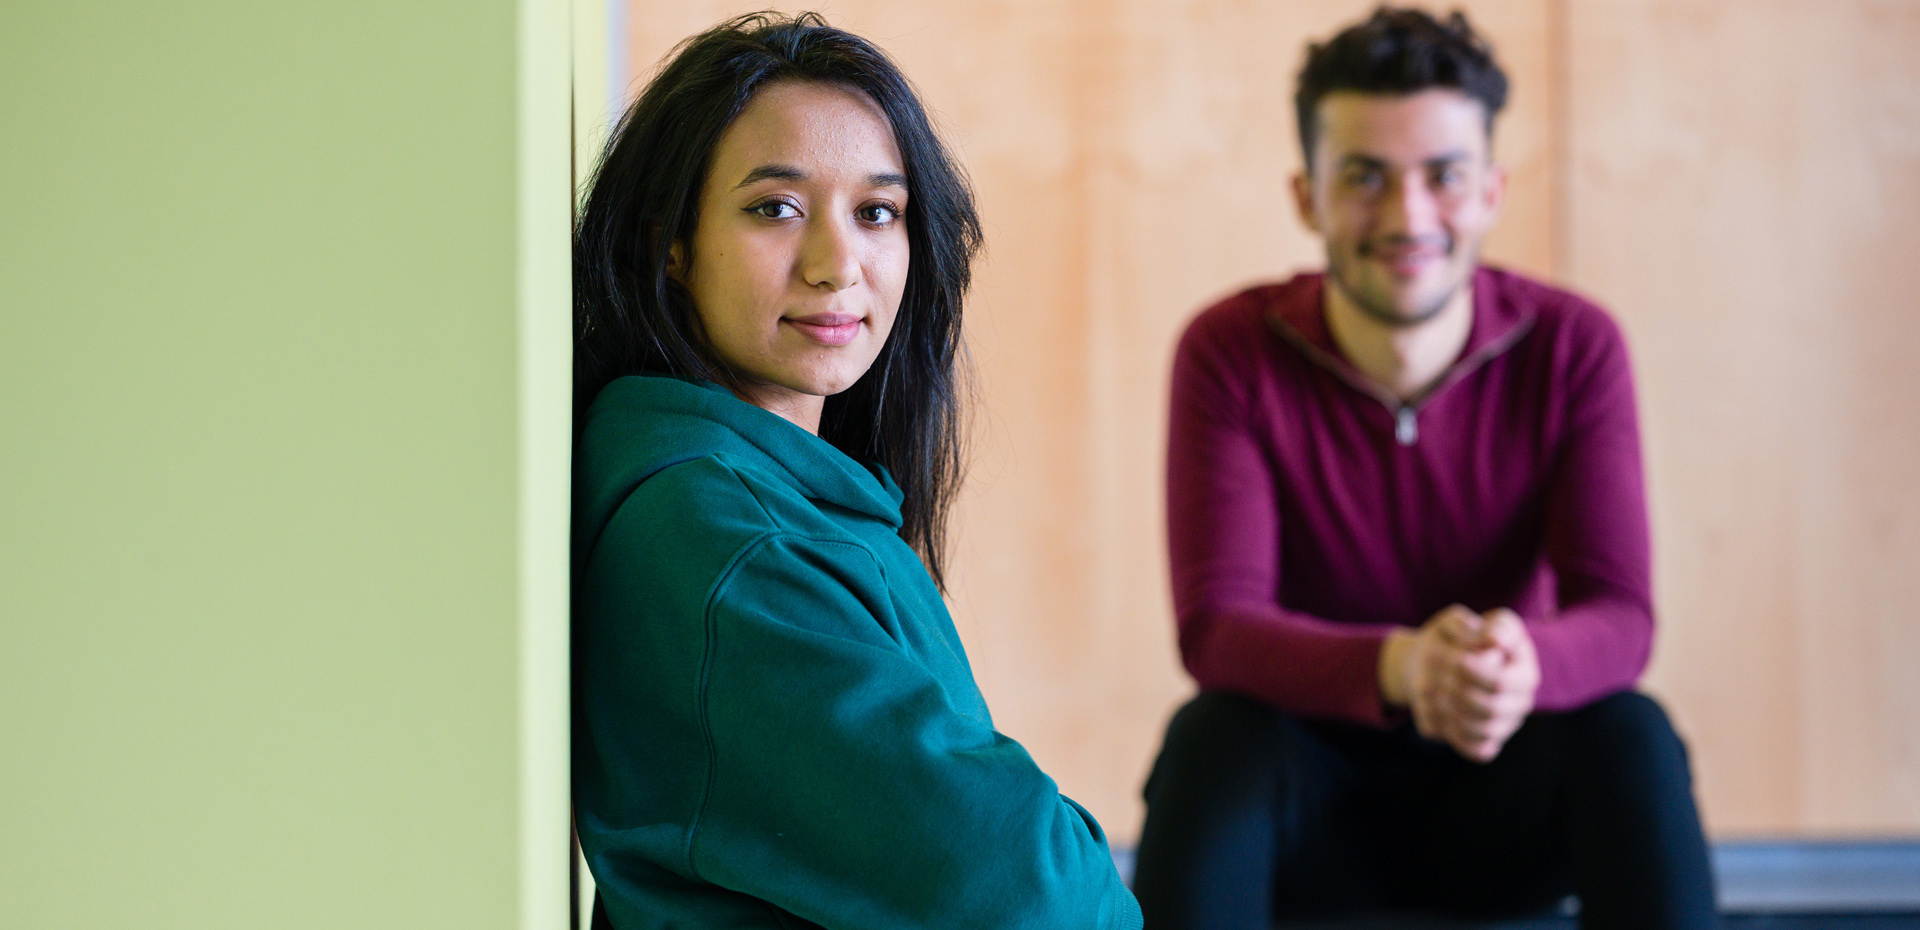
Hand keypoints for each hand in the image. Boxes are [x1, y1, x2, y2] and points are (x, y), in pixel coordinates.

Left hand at [1379, 606, 1538, 761]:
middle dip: (1456, 690)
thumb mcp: (1458, 621)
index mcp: (1524, 668)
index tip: (1453, 658)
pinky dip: (1454, 733)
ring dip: (1449, 709)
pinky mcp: (1489, 742)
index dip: (1474, 673)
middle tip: (1433, 672)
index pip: (1502, 681)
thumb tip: (1496, 640)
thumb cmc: (1449, 639)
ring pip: (1484, 730)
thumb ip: (1475, 627)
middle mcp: (1521, 700)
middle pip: (1491, 708)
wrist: (1430, 662)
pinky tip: (1437, 710)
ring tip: (1429, 687)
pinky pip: (1478, 751)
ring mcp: (1506, 724)